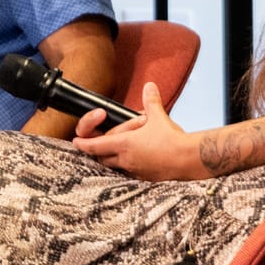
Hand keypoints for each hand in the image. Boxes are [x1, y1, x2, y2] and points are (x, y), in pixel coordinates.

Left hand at [72, 83, 207, 180]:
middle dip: (98, 151)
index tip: (76, 141)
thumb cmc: (172, 140)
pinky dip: (127, 165)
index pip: (95, 145)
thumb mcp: (159, 117)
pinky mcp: (144, 177)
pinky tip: (136, 159)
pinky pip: (129, 172)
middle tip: (99, 143)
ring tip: (119, 149)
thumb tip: (149, 87)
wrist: (188, 159)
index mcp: (125, 143)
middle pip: (102, 158)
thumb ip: (151, 102)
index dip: (83, 143)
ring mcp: (134, 170)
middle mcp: (126, 159)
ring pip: (115, 166)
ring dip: (112, 158)